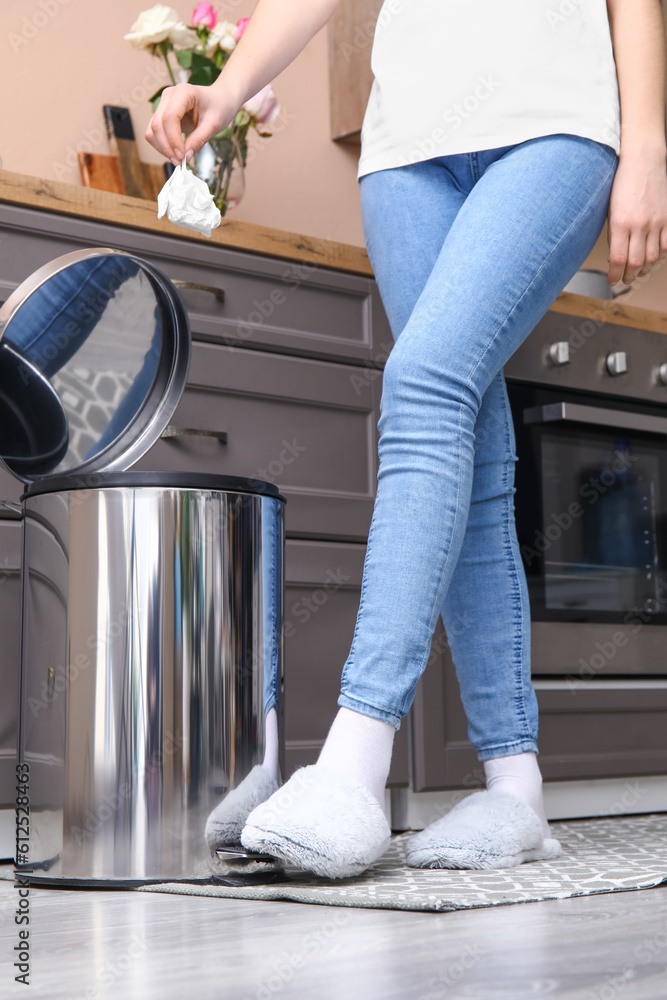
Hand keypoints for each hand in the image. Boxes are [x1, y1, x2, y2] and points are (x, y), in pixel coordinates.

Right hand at [145, 82, 235, 166]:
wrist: (219, 99)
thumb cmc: (219, 107)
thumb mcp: (213, 125)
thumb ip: (198, 141)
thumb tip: (184, 158)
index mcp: (183, 92)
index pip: (170, 117)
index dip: (173, 139)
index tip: (182, 156)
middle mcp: (169, 95)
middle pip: (157, 125)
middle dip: (166, 147)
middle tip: (180, 162)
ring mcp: (163, 104)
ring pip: (152, 130)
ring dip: (162, 148)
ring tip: (178, 159)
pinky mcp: (162, 114)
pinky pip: (155, 132)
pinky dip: (162, 145)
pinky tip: (175, 153)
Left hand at [607, 148, 666, 286]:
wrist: (643, 161)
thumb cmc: (622, 183)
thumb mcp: (610, 211)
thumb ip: (614, 235)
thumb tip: (615, 258)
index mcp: (620, 223)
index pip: (618, 260)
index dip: (615, 275)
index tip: (612, 281)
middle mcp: (639, 225)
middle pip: (635, 263)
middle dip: (629, 276)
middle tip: (624, 279)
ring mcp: (656, 222)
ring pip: (652, 257)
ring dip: (644, 269)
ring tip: (637, 272)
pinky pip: (666, 245)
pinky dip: (659, 256)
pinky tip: (652, 258)